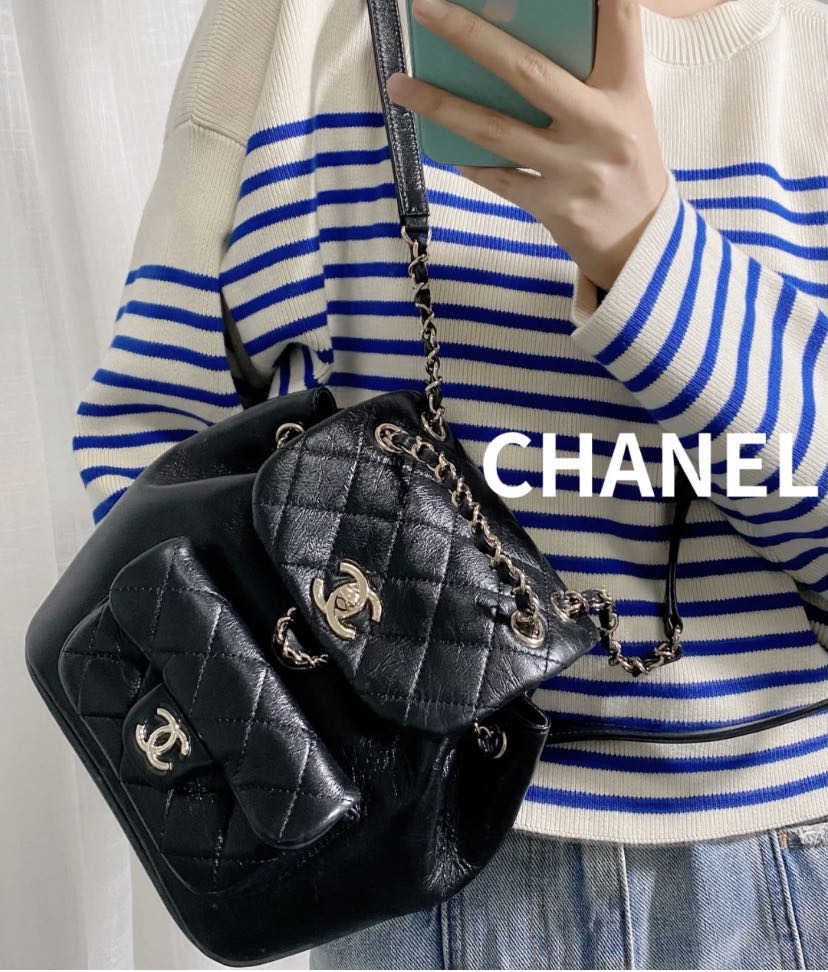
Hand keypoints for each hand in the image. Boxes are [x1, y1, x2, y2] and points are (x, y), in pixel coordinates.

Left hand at [386, 0, 669, 291]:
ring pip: (497, 131)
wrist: (642, 243)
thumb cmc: (624, 165)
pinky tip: (441, 145)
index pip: (620, 22)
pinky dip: (470, 161)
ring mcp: (576, 171)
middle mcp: (603, 126)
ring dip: (442, 106)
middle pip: (529, 72)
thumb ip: (586, 77)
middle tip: (426, 8)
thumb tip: (511, 38)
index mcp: (626, 92)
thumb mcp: (624, 112)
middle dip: (472, 36)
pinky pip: (499, 179)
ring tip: (399, 85)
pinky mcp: (554, 208)